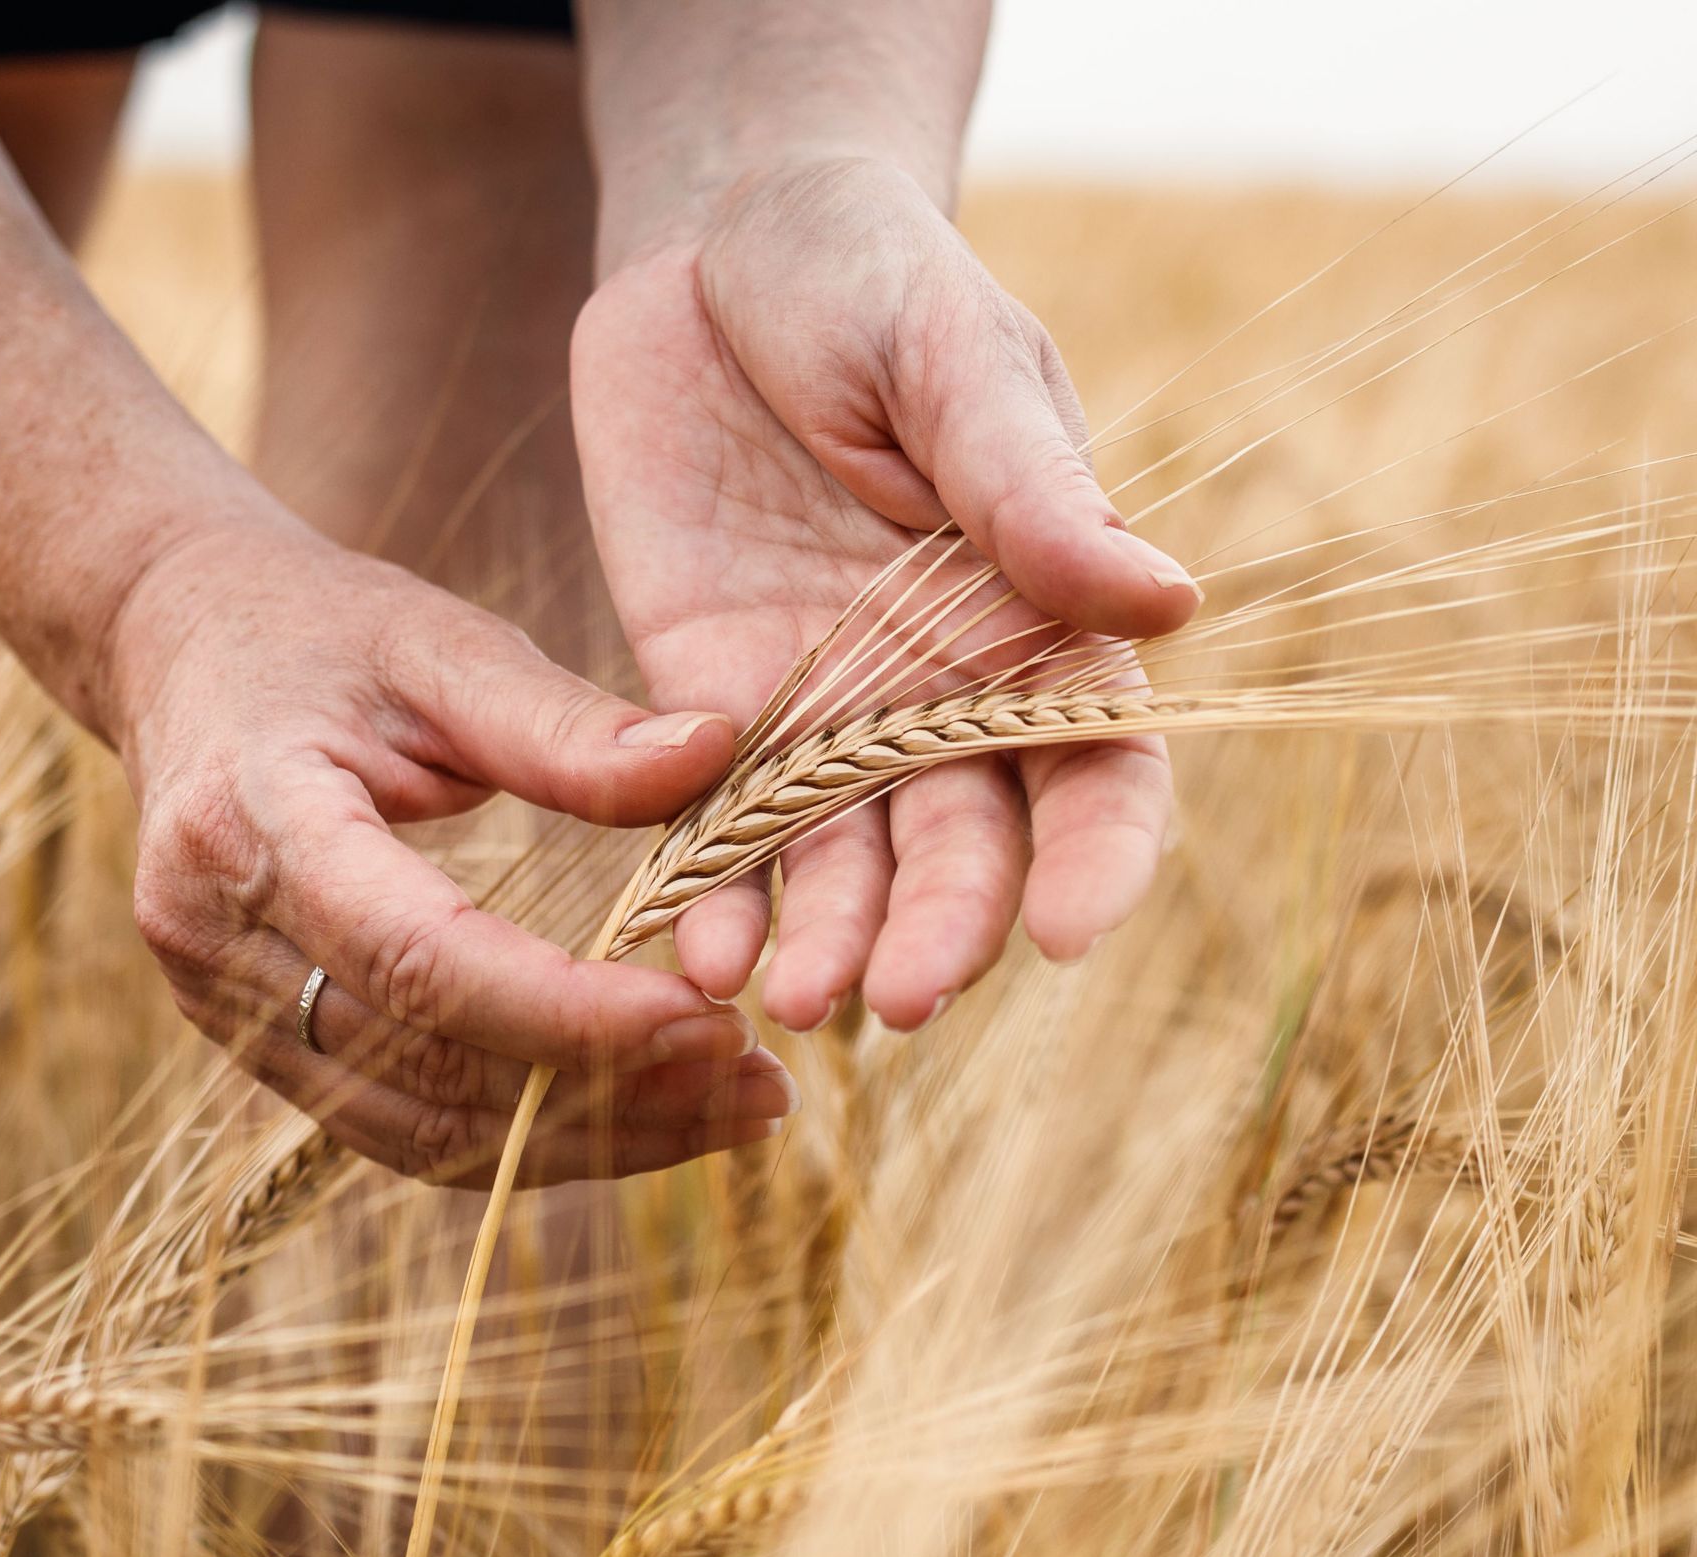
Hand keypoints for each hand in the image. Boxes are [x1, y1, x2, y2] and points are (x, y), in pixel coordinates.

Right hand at [107, 522, 797, 1184]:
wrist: (178, 651)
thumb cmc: (319, 633)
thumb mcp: (440, 643)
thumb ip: (567, 723)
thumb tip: (718, 754)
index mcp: (254, 822)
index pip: (420, 959)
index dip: (567, 1014)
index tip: (711, 1023)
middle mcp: (216, 939)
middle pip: (427, 1070)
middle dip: (609, 1094)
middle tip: (759, 1083)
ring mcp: (222, 1009)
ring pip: (420, 1132)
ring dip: (587, 1140)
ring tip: (729, 1112)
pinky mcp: (258, 1043)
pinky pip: (401, 1129)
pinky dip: (527, 1137)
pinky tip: (640, 1115)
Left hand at [572, 157, 1201, 1032]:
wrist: (711, 249)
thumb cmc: (866, 273)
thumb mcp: (954, 357)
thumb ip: (1031, 486)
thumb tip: (1168, 603)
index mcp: (1038, 619)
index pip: (1098, 770)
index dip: (1098, 861)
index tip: (1070, 936)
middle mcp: (938, 695)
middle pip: (965, 847)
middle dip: (941, 930)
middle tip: (899, 1001)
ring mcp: (822, 712)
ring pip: (841, 862)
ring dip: (825, 941)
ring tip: (791, 1001)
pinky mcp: (709, 705)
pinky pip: (715, 822)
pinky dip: (711, 892)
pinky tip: (693, 950)